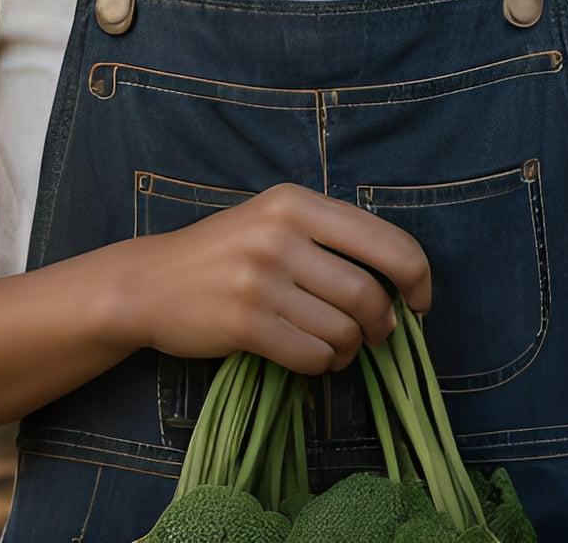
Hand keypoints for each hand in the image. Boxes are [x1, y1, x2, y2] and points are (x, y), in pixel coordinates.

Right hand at [102, 182, 432, 375]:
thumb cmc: (222, 254)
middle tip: (375, 335)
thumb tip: (400, 287)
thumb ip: (331, 239)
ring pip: (342, 330)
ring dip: (348, 350)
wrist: (147, 282)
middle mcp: (279, 235)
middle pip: (367, 293)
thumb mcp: (274, 222)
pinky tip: (309, 357)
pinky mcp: (243, 323)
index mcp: (295, 203)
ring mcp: (259, 279)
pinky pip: (311, 356)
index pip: (387, 242)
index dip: (418, 278)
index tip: (420, 302)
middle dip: (382, 325)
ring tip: (334, 347)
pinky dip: (321, 365)